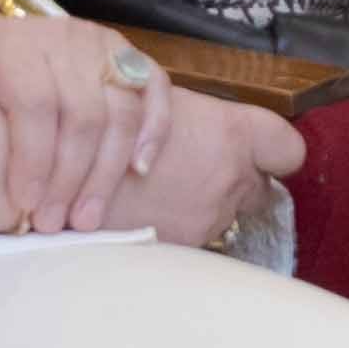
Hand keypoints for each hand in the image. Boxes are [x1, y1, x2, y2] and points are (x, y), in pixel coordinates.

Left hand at [0, 1, 175, 232]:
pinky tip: (139, 171)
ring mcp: (101, 46)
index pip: (34, 101)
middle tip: (55, 223)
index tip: (25, 204)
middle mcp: (63, 38)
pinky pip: (155, 91)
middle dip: (70, 178)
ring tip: (88, 218)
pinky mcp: (130, 56)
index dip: (34, 157)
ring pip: (121, 112)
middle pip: (82, 114)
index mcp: (13, 42)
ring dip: (107, 172)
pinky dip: (153, 132)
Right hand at [102, 94, 305, 248]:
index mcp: (229, 135)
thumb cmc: (104, 125)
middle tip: (195, 169)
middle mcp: (230, 179)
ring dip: (201, 203)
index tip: (261, 152)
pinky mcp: (185, 247)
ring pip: (224, 214)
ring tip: (158, 189)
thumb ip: (196, 122)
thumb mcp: (157, 100)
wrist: (61, 179)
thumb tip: (207, 134)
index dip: (276, 150)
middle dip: (234, 180)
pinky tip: (146, 210)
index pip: (287, 148)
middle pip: (257, 185)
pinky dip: (177, 224)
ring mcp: (209, 219)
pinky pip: (194, 235)